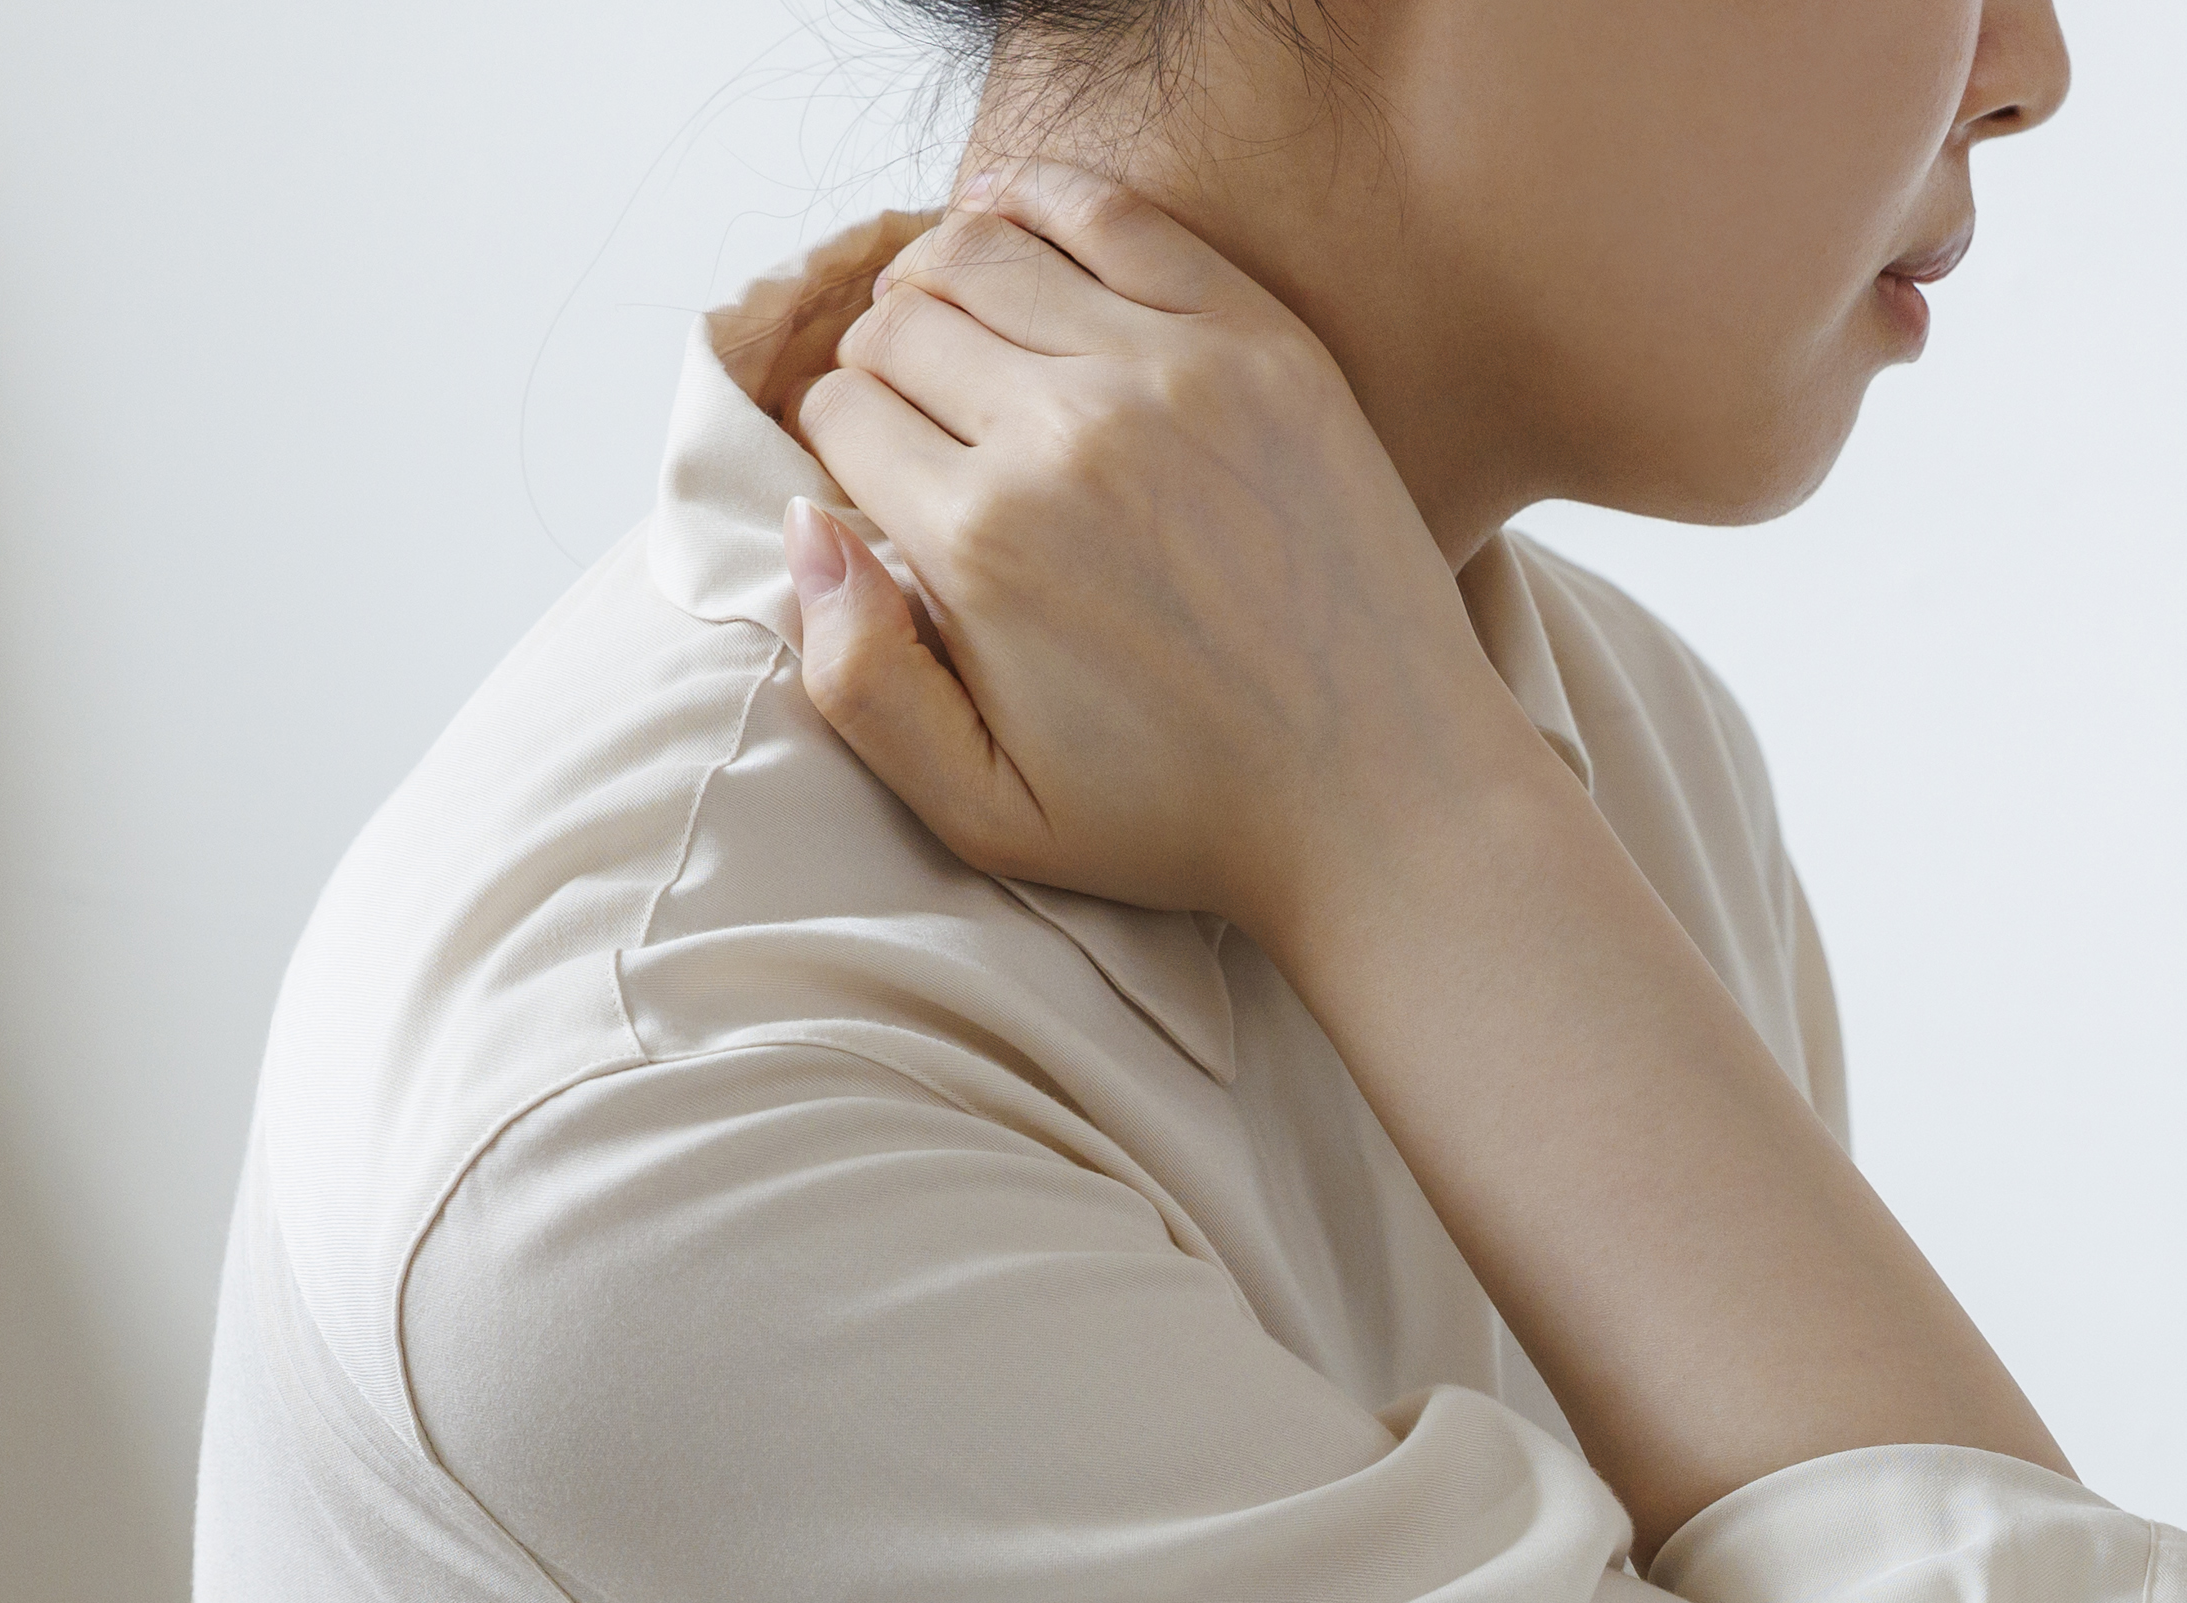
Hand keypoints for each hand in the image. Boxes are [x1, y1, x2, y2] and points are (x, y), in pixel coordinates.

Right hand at [781, 169, 1556, 940]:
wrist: (1386, 795)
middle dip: (878, 357)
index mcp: (984, 543)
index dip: (838, 441)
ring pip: (985, 248)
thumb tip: (800, 529)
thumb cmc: (1186, 817)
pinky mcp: (1260, 340)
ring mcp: (1172, 371)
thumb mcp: (988, 812)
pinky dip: (1037, 202)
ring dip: (941, 276)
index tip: (874, 473)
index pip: (841, 415)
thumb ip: (859, 685)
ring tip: (955, 328)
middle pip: (902, 321)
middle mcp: (1067, 434)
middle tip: (912, 405)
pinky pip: (1111, 213)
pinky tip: (1014, 225)